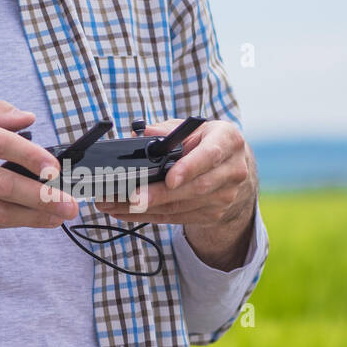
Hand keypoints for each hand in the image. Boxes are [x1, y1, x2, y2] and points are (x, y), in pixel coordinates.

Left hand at [95, 117, 257, 269]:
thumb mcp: (191, 128)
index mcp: (228, 141)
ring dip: (145, 208)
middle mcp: (232, 170)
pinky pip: (177, 218)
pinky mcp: (213, 214)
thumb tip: (142, 132)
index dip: (189, 168)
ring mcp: (225, 196)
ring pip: (182, 206)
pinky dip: (148, 215)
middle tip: (131, 197)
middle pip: (194, 187)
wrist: (231, 166)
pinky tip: (125, 212)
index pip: (209, 155)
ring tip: (114, 204)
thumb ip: (166, 129)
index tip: (169, 180)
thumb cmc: (205, 141)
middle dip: (159, 195)